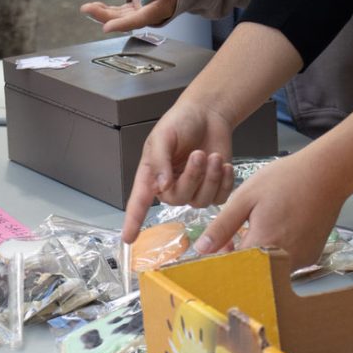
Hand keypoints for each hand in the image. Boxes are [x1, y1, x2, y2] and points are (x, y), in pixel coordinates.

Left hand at [81, 0, 176, 32]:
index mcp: (158, 11)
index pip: (138, 20)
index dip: (122, 25)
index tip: (106, 28)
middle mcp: (147, 16)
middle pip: (123, 20)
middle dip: (104, 16)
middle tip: (86, 9)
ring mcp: (139, 14)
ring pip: (118, 17)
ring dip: (101, 13)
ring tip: (86, 8)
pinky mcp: (135, 10)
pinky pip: (118, 12)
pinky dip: (105, 10)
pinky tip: (93, 7)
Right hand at [121, 100, 234, 243]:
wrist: (208, 114)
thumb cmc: (181, 121)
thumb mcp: (163, 136)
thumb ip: (160, 161)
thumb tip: (161, 186)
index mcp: (152, 174)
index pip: (139, 202)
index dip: (132, 220)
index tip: (128, 238)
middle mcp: (170, 185)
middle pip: (178, 198)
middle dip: (192, 176)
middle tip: (199, 154)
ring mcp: (193, 189)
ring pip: (201, 200)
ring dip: (210, 177)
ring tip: (212, 155)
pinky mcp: (213, 189)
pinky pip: (219, 197)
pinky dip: (225, 181)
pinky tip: (224, 164)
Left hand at [194, 151, 347, 269]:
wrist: (327, 173)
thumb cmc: (285, 180)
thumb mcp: (245, 197)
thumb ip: (222, 226)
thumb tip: (202, 249)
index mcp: (262, 245)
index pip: (232, 267)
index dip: (223, 257)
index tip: (222, 243)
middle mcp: (284, 260)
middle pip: (252, 271)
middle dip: (241, 256)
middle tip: (241, 232)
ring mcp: (301, 260)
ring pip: (270, 268)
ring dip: (260, 254)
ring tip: (263, 226)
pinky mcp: (312, 256)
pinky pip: (288, 262)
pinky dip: (279, 251)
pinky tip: (281, 229)